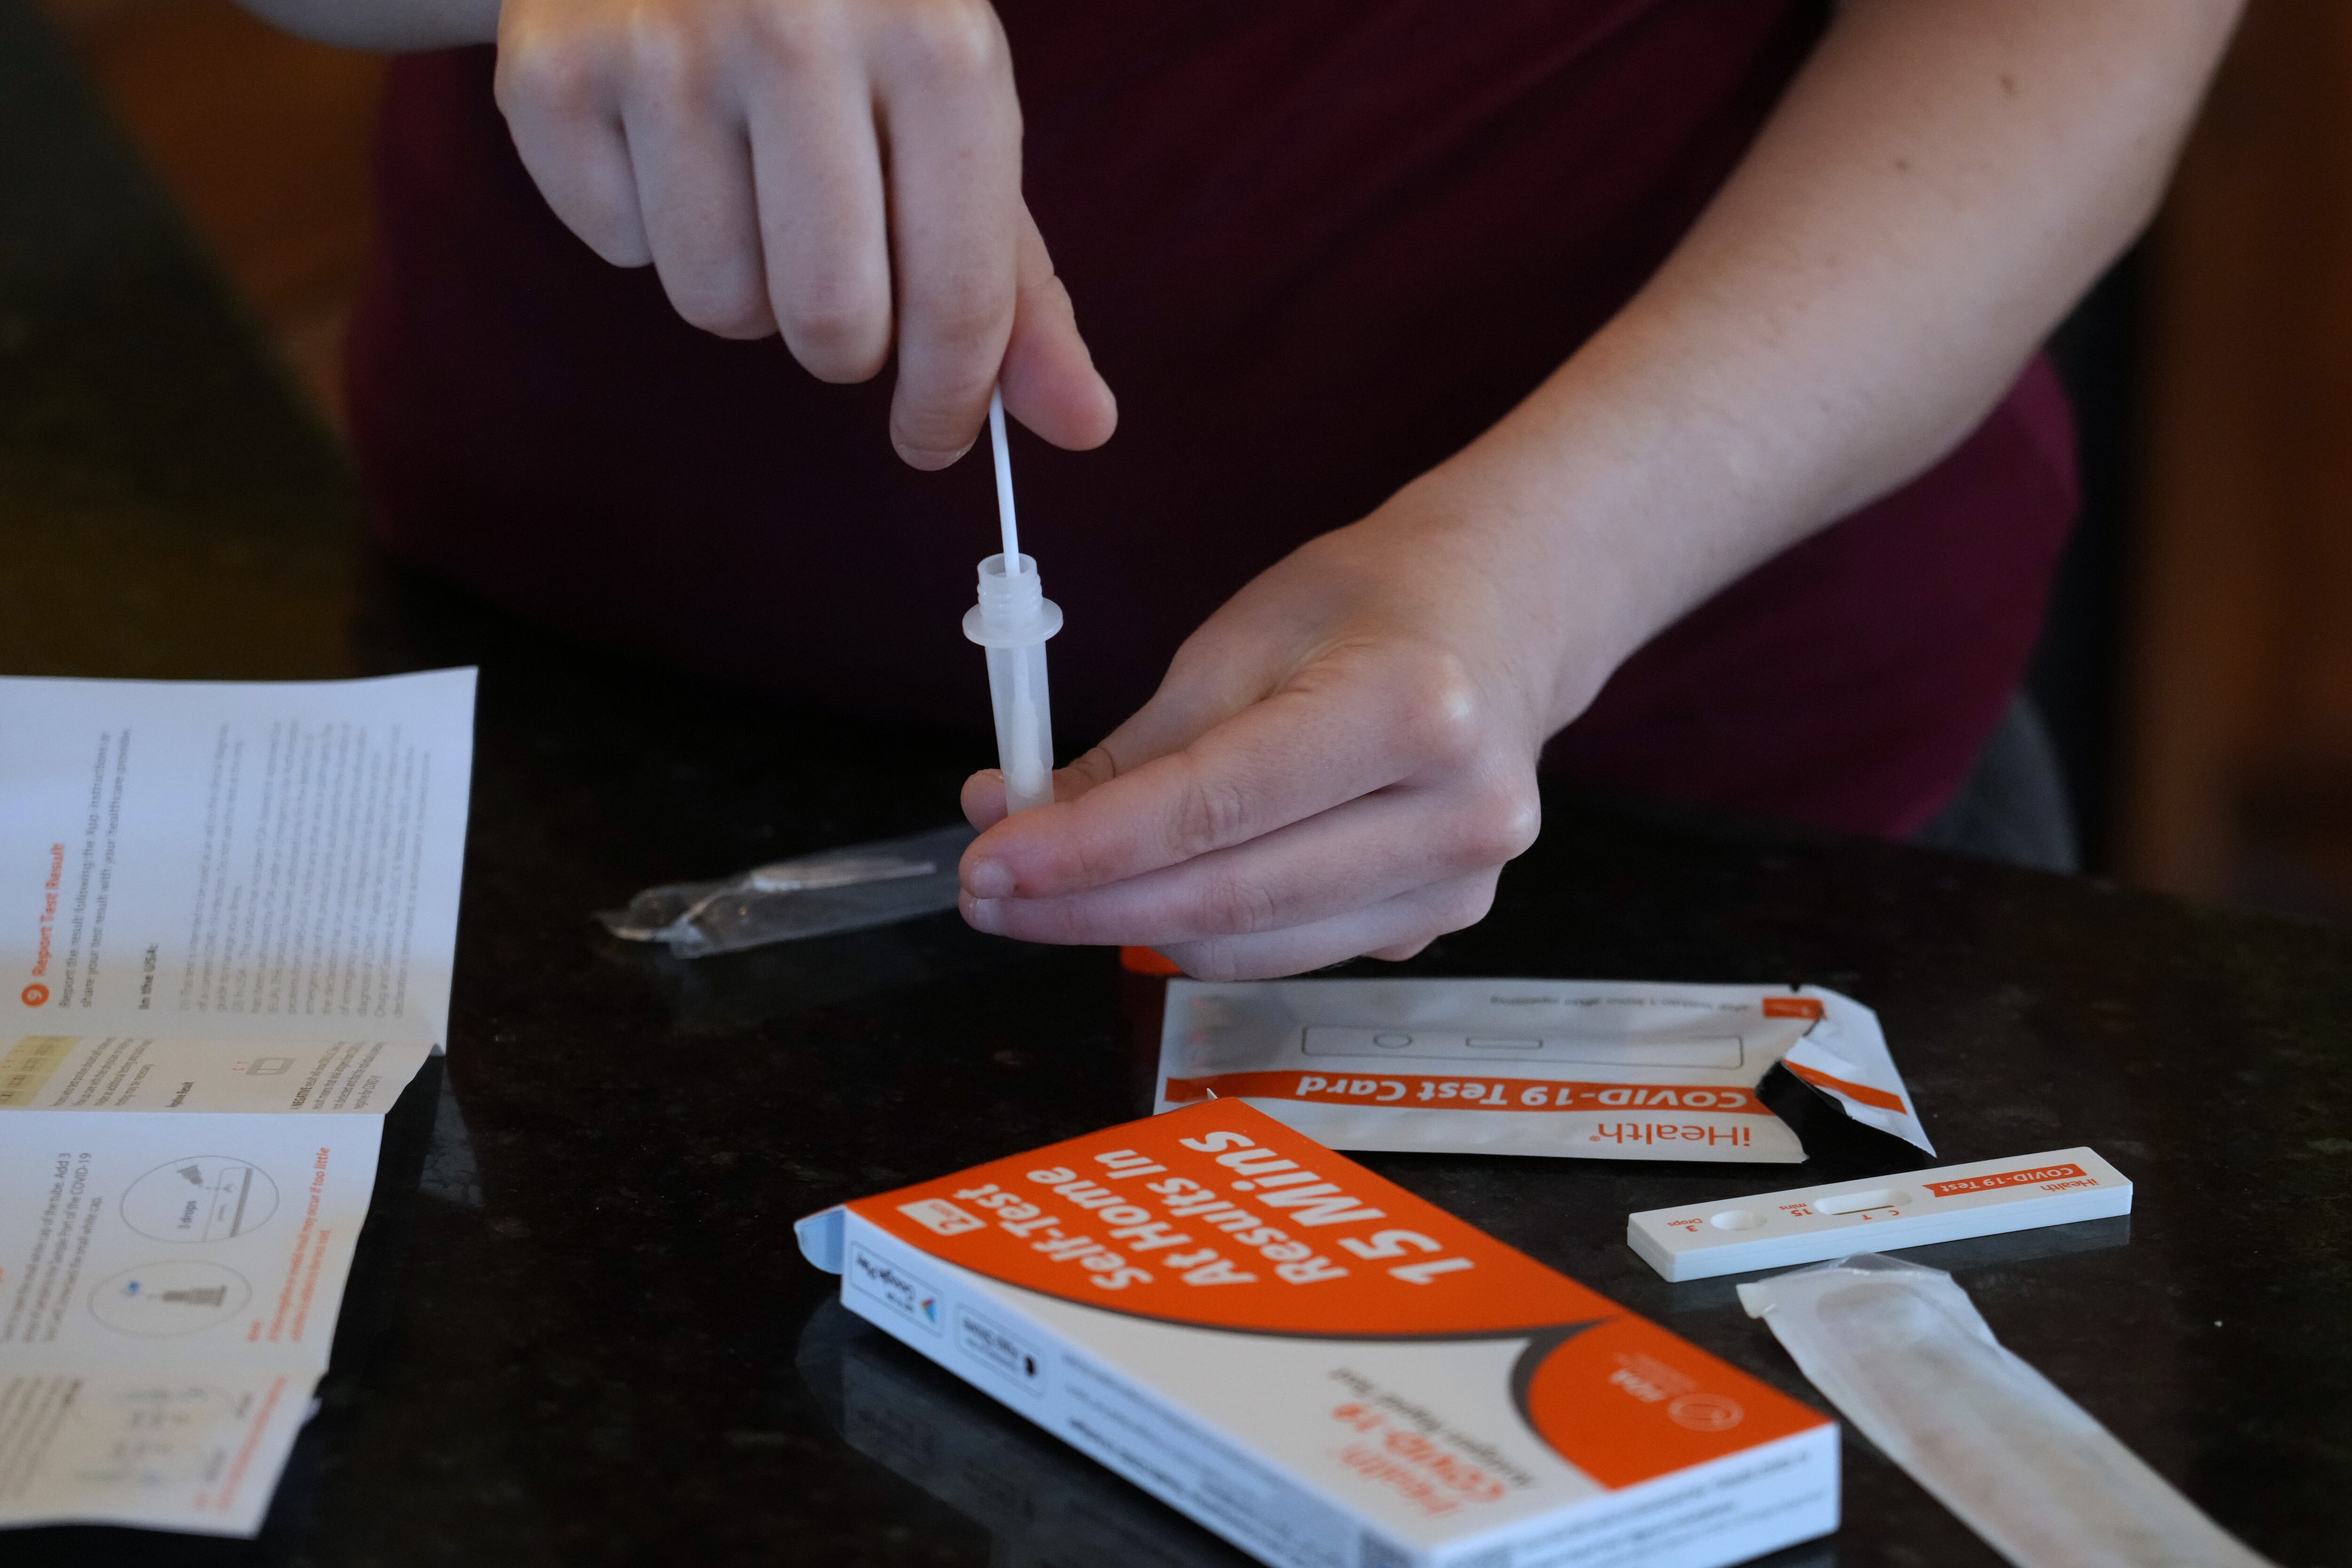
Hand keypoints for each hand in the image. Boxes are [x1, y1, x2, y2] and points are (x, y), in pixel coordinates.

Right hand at [493, 0, 1115, 464]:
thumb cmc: (850, 14)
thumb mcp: (953, 115)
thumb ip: (1017, 284)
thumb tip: (1085, 427)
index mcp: (933, 44)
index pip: (956, 298)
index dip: (948, 400)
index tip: (931, 436)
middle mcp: (797, 32)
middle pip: (826, 323)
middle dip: (841, 343)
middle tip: (836, 281)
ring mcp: (662, 46)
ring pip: (717, 304)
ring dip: (745, 283)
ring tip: (749, 181)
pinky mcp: (553, 73)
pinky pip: (619, 249)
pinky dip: (650, 225)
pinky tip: (667, 136)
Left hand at [954, 489, 1590, 978]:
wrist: (1507, 617)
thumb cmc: (1371, 607)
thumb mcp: (1241, 640)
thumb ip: (1134, 748)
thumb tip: (1007, 816)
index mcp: (1410, 708)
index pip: (1215, 807)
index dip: (1086, 849)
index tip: (987, 863)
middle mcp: (1456, 810)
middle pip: (1231, 897)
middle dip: (1086, 905)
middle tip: (985, 895)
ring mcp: (1459, 882)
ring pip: (1252, 946)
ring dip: (1131, 927)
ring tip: (1047, 890)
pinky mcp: (1441, 921)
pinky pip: (1290, 949)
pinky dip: (1206, 927)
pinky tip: (1159, 886)